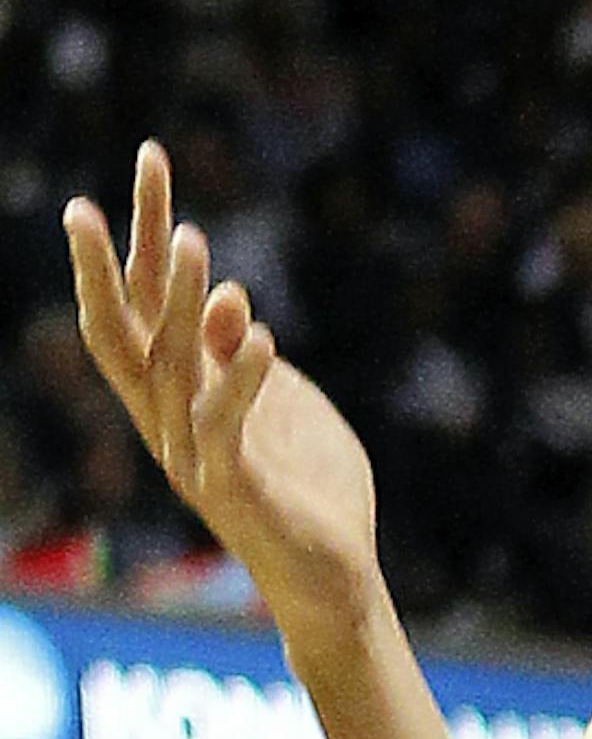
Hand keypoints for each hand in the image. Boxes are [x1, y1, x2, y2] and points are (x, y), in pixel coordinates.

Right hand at [64, 141, 384, 671]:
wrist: (331, 578)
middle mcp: (169, 420)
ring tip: (194, 242)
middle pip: (128, 328)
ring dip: (182, 305)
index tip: (150, 160)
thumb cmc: (302, 483)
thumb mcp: (277, 399)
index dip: (141, 234)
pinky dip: (242, 381)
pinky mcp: (237, 490)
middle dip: (120, 258)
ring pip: (172, 370)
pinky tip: (262, 335)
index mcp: (177, 393)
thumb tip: (228, 292)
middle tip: (112, 191)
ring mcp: (195, 456)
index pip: (144, 301)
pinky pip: (227, 429)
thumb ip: (241, 352)